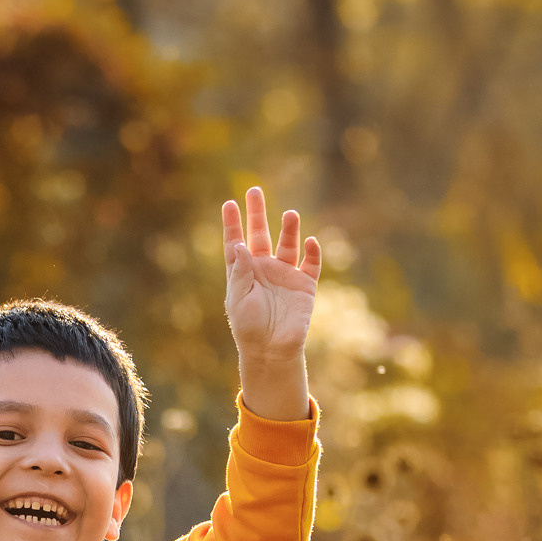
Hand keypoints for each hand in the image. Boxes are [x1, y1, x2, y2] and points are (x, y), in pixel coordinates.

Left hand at [223, 185, 319, 418]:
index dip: (233, 223)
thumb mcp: (238, 299)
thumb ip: (240, 271)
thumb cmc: (249, 327)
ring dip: (289, 229)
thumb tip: (240, 244)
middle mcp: (264, 268)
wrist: (272, 350)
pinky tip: (310, 241)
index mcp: (243, 272)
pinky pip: (310, 264)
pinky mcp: (304, 285)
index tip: (229, 203)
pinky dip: (312, 252)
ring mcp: (285, 275)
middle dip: (258, 213)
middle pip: (261, 234)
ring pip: (288, 244)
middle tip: (254, 190)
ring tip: (289, 213)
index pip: (236, 242)